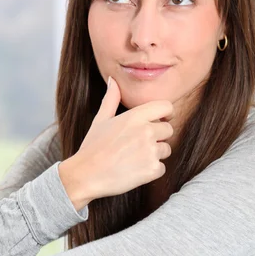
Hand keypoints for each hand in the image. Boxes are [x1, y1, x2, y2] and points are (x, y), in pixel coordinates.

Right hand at [58, 76, 173, 208]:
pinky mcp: (152, 170)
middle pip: (169, 130)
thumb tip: (112, 80)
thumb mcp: (101, 120)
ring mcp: (150, 151)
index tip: (161, 120)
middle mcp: (146, 131)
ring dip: (155, 155)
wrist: (86, 175)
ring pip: (166, 149)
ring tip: (134, 158)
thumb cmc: (92, 148)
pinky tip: (134, 170)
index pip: (166, 107)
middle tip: (138, 145)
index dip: (166, 114)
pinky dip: (151, 171)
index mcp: (135, 116)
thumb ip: (111, 99)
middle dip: (158, 137)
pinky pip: (162, 168)